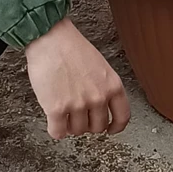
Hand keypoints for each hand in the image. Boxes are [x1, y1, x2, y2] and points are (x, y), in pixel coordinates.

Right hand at [25, 17, 130, 139]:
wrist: (50, 39)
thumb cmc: (72, 47)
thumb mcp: (101, 66)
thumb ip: (104, 87)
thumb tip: (100, 106)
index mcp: (113, 86)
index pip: (122, 116)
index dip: (116, 126)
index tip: (110, 129)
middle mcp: (98, 98)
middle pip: (98, 127)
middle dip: (88, 124)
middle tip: (79, 116)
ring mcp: (78, 105)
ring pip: (77, 131)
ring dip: (70, 126)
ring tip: (64, 113)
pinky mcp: (57, 109)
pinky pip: (58, 132)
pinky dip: (56, 130)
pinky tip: (54, 122)